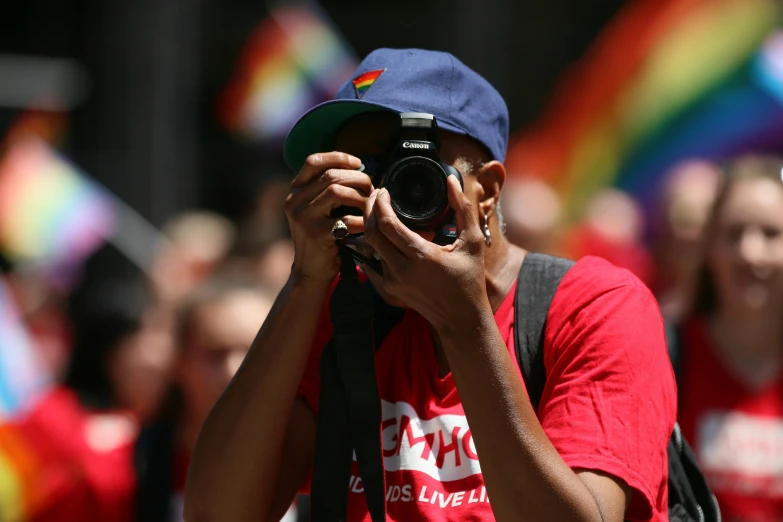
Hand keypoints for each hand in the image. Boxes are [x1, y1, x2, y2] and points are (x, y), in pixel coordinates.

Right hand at [285, 152, 372, 283]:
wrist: (311, 270)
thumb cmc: (322, 237)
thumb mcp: (317, 209)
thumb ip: (328, 189)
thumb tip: (359, 170)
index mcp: (295, 191)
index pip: (313, 161)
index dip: (338, 157)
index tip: (358, 163)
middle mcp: (294, 201)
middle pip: (331, 176)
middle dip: (357, 179)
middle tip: (371, 189)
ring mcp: (303, 217)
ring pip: (337, 192)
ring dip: (360, 197)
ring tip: (370, 206)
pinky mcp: (316, 234)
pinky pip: (346, 219)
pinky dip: (361, 220)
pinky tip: (366, 225)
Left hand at [363, 176, 489, 330]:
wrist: (461, 319)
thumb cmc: (469, 280)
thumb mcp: (473, 241)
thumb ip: (462, 208)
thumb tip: (452, 180)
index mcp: (420, 256)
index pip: (386, 224)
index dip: (380, 203)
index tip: (384, 190)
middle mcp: (401, 270)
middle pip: (371, 233)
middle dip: (370, 210)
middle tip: (378, 194)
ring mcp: (392, 280)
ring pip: (371, 246)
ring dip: (374, 226)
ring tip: (386, 211)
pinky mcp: (389, 287)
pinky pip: (377, 259)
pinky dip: (382, 243)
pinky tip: (394, 234)